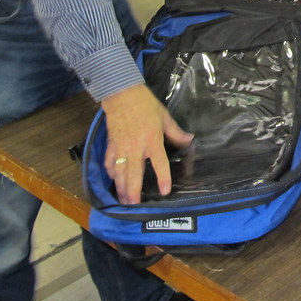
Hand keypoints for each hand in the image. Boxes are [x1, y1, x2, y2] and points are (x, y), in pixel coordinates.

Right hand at [100, 84, 193, 204]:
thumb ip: (176, 132)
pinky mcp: (111, 144)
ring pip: (119, 173)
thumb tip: (190, 140)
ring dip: (120, 187)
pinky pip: (109, 162)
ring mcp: (121, 147)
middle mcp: (136, 147)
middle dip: (133, 191)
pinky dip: (111, 172)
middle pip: (134, 174)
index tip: (165, 191)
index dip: (163, 178)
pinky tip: (113, 180)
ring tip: (122, 200)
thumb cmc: (146, 105)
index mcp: (152, 140)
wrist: (122, 95)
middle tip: (134, 205)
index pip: (159, 163)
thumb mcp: (164, 117)